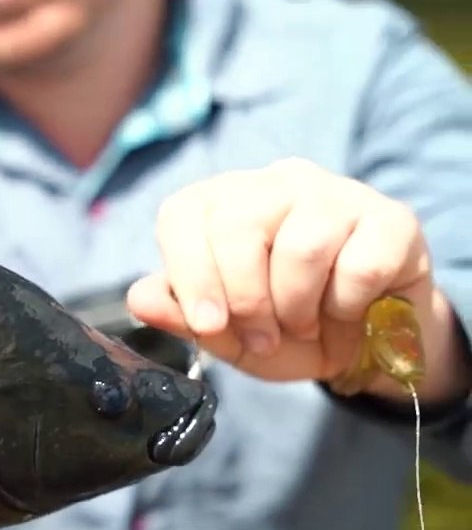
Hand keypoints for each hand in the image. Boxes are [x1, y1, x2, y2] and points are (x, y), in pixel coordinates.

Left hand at [127, 157, 470, 403]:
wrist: (360, 346)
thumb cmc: (281, 328)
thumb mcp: (223, 332)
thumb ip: (180, 314)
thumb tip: (140, 298)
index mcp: (221, 203)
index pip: (183, 215)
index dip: (189, 273)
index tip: (207, 325)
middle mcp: (274, 183)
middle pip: (238, 226)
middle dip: (246, 298)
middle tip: (262, 336)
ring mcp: (335, 193)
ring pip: (302, 247)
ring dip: (298, 306)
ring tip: (302, 324)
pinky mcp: (390, 218)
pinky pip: (360, 265)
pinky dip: (347, 306)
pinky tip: (346, 312)